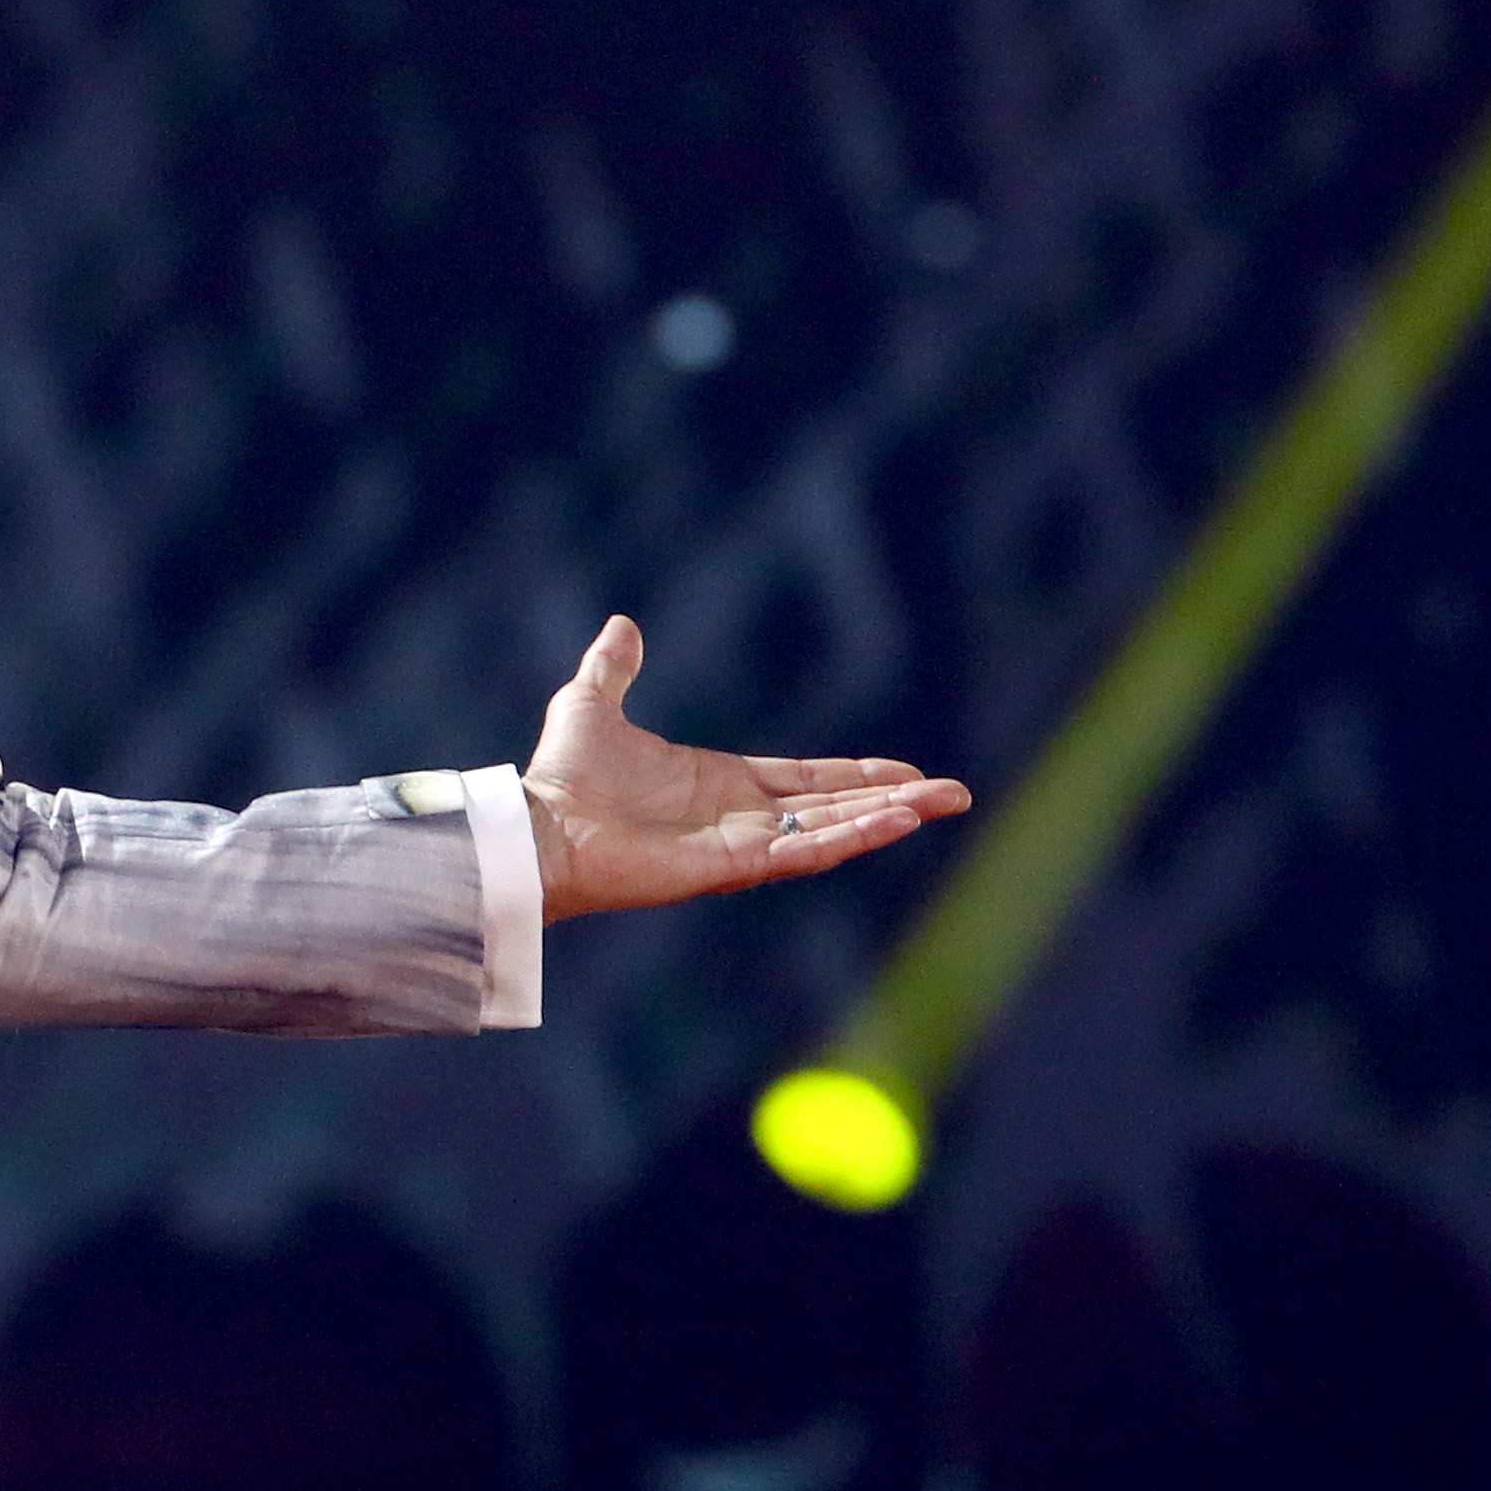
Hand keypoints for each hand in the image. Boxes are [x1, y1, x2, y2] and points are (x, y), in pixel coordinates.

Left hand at [521, 616, 969, 923]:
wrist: (536, 828)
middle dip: (894, 800)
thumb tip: (622, 625)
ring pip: (831, 829)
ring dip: (888, 817)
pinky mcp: (733, 865)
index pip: (805, 778)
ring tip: (943, 803)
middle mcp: (739, 817)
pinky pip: (805, 850)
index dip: (855, 776)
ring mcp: (739, 844)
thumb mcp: (590, 704)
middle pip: (834, 806)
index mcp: (719, 784)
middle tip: (954, 793)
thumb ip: (614, 669)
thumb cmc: (559, 778)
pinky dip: (852, 836)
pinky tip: (896, 821)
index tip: (905, 772)